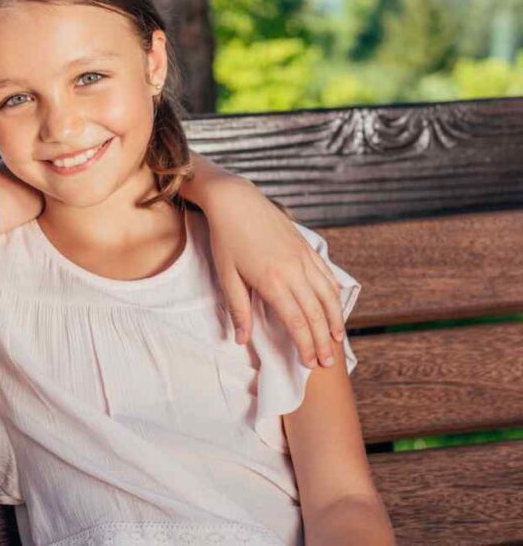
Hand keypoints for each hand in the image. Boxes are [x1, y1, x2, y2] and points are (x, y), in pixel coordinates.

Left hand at [202, 177, 344, 367]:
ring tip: (337, 340)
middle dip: (323, 341)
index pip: (296, 322)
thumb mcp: (226, 276)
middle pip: (317, 314)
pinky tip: (336, 306)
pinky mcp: (306, 247)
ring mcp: (303, 257)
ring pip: (328, 295)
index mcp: (272, 282)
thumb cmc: (226, 239)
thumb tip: (241, 340)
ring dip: (335, 320)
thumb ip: (238, 309)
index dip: (305, 345)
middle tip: (327, 362)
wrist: (236, 200)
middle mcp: (294, 271)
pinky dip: (334, 294)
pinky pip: (326, 275)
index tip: (308, 364)